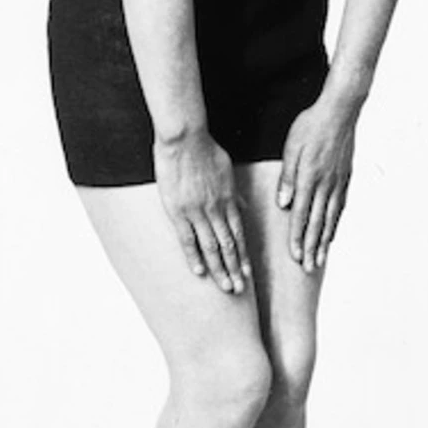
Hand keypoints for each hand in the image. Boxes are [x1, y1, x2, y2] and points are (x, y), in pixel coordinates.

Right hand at [154, 128, 250, 293]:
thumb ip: (234, 192)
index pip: (239, 235)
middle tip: (240, 290)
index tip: (248, 274)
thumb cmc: (206, 149)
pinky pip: (188, 239)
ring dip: (220, 269)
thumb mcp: (227, 170)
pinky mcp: (178, 211)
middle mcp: (217, 209)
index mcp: (229, 200)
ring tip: (226, 287)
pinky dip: (194, 257)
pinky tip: (200, 272)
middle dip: (235, 270)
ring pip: (212, 247)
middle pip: (229, 246)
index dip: (244, 256)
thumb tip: (242, 206)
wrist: (185, 137)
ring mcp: (198, 212)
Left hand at [277, 98, 356, 272]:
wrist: (340, 111)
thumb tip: (284, 204)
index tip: (295, 256)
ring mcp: (338, 182)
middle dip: (311, 247)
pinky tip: (332, 233)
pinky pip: (340, 207)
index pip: (301, 214)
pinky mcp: (346, 177)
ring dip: (324, 241)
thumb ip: (288, 177)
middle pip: (317, 222)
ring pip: (331, 218)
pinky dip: (335, 223)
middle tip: (308, 267)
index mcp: (309, 178)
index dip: (297, 237)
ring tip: (320, 259)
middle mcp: (326, 185)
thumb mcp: (292, 147)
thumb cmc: (311, 125)